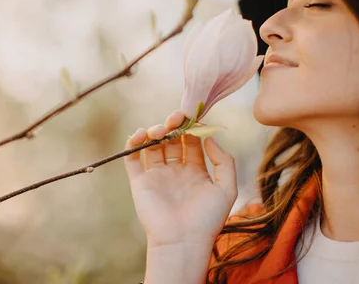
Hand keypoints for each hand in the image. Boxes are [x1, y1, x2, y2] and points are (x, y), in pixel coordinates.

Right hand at [124, 110, 237, 248]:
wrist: (183, 240)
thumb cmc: (208, 219)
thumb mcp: (227, 188)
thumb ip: (224, 161)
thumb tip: (209, 138)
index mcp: (196, 171)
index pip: (191, 141)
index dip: (192, 127)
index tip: (193, 118)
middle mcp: (175, 170)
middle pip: (171, 139)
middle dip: (173, 125)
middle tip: (176, 117)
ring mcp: (156, 175)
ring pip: (152, 144)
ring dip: (154, 130)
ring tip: (159, 130)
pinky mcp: (140, 181)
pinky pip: (132, 158)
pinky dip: (132, 143)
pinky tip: (140, 135)